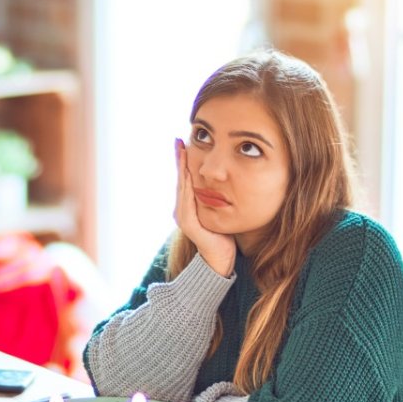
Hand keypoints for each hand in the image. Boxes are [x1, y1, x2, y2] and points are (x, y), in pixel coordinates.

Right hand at [174, 138, 234, 276]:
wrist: (220, 261)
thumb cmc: (223, 237)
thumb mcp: (220, 213)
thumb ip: (217, 200)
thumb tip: (224, 183)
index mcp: (188, 207)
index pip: (185, 179)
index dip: (184, 162)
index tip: (184, 144)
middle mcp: (181, 210)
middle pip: (181, 179)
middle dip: (179, 160)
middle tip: (178, 141)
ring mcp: (182, 216)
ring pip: (181, 186)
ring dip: (181, 168)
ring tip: (181, 151)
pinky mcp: (188, 223)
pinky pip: (186, 199)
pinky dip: (186, 184)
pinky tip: (187, 172)